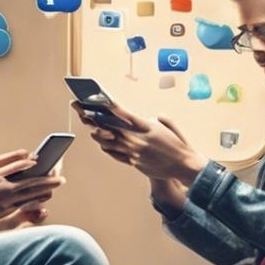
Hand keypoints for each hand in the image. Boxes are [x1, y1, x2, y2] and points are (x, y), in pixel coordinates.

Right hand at [0, 150, 64, 230]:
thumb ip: (4, 160)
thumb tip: (24, 154)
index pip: (19, 168)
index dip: (32, 164)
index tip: (41, 159)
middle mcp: (2, 192)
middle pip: (30, 185)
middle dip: (48, 181)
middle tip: (61, 179)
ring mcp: (4, 205)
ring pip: (30, 198)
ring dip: (44, 192)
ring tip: (55, 186)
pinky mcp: (5, 213)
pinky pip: (24, 205)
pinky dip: (34, 200)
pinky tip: (42, 196)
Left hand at [74, 101, 208, 183]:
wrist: (183, 165)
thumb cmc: (177, 143)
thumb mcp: (167, 124)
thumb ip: (152, 119)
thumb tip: (142, 117)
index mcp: (146, 127)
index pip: (122, 114)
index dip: (106, 106)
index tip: (95, 99)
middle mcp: (137, 139)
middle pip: (109, 127)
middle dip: (93, 117)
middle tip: (81, 110)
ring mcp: (133, 152)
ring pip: (108, 142)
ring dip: (97, 133)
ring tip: (89, 126)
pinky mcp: (133, 162)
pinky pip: (114, 154)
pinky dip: (106, 147)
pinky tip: (101, 142)